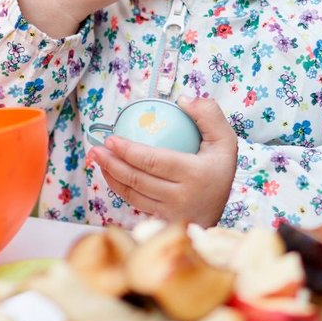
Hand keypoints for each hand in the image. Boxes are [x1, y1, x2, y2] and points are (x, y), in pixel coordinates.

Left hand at [89, 99, 238, 225]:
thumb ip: (209, 114)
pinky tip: (111, 175)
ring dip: (111, 176)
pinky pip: (136, 203)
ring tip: (98, 160)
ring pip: (133, 194)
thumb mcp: (225, 140)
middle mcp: (181, 197)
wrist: (220, 210)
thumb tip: (183, 100)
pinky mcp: (162, 220)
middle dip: (112, 163)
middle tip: (96, 149)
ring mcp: (170, 212)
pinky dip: (120, 189)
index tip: (111, 139)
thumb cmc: (220, 171)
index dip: (129, 151)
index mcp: (194, 174)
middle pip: (138, 179)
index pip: (154, 161)